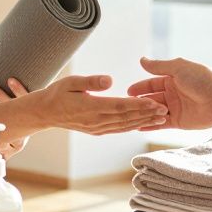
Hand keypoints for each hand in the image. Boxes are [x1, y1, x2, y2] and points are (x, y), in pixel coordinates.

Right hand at [12, 74, 168, 135]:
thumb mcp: (71, 81)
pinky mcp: (96, 131)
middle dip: (147, 114)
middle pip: (126, 117)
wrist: (45, 113)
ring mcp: (97, 128)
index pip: (119, 106)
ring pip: (124, 125)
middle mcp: (96, 120)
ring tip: (161, 118)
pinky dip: (132, 127)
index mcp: (91, 107)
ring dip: (144, 122)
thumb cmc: (57, 93)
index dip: (138, 105)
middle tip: (166, 110)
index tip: (154, 102)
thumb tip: (109, 80)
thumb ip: (91, 81)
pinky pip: (117, 129)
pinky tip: (143, 124)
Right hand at [126, 56, 211, 129]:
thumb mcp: (177, 68)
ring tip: (129, 118)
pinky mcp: (180, 122)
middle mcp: (173, 94)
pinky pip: (162, 124)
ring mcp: (176, 108)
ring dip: (144, 114)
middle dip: (140, 102)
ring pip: (155, 111)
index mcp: (172, 79)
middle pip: (152, 99)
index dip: (139, 88)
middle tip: (126, 106)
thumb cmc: (201, 78)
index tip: (127, 92)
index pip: (151, 83)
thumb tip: (141, 60)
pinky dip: (151, 125)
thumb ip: (158, 66)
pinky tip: (138, 126)